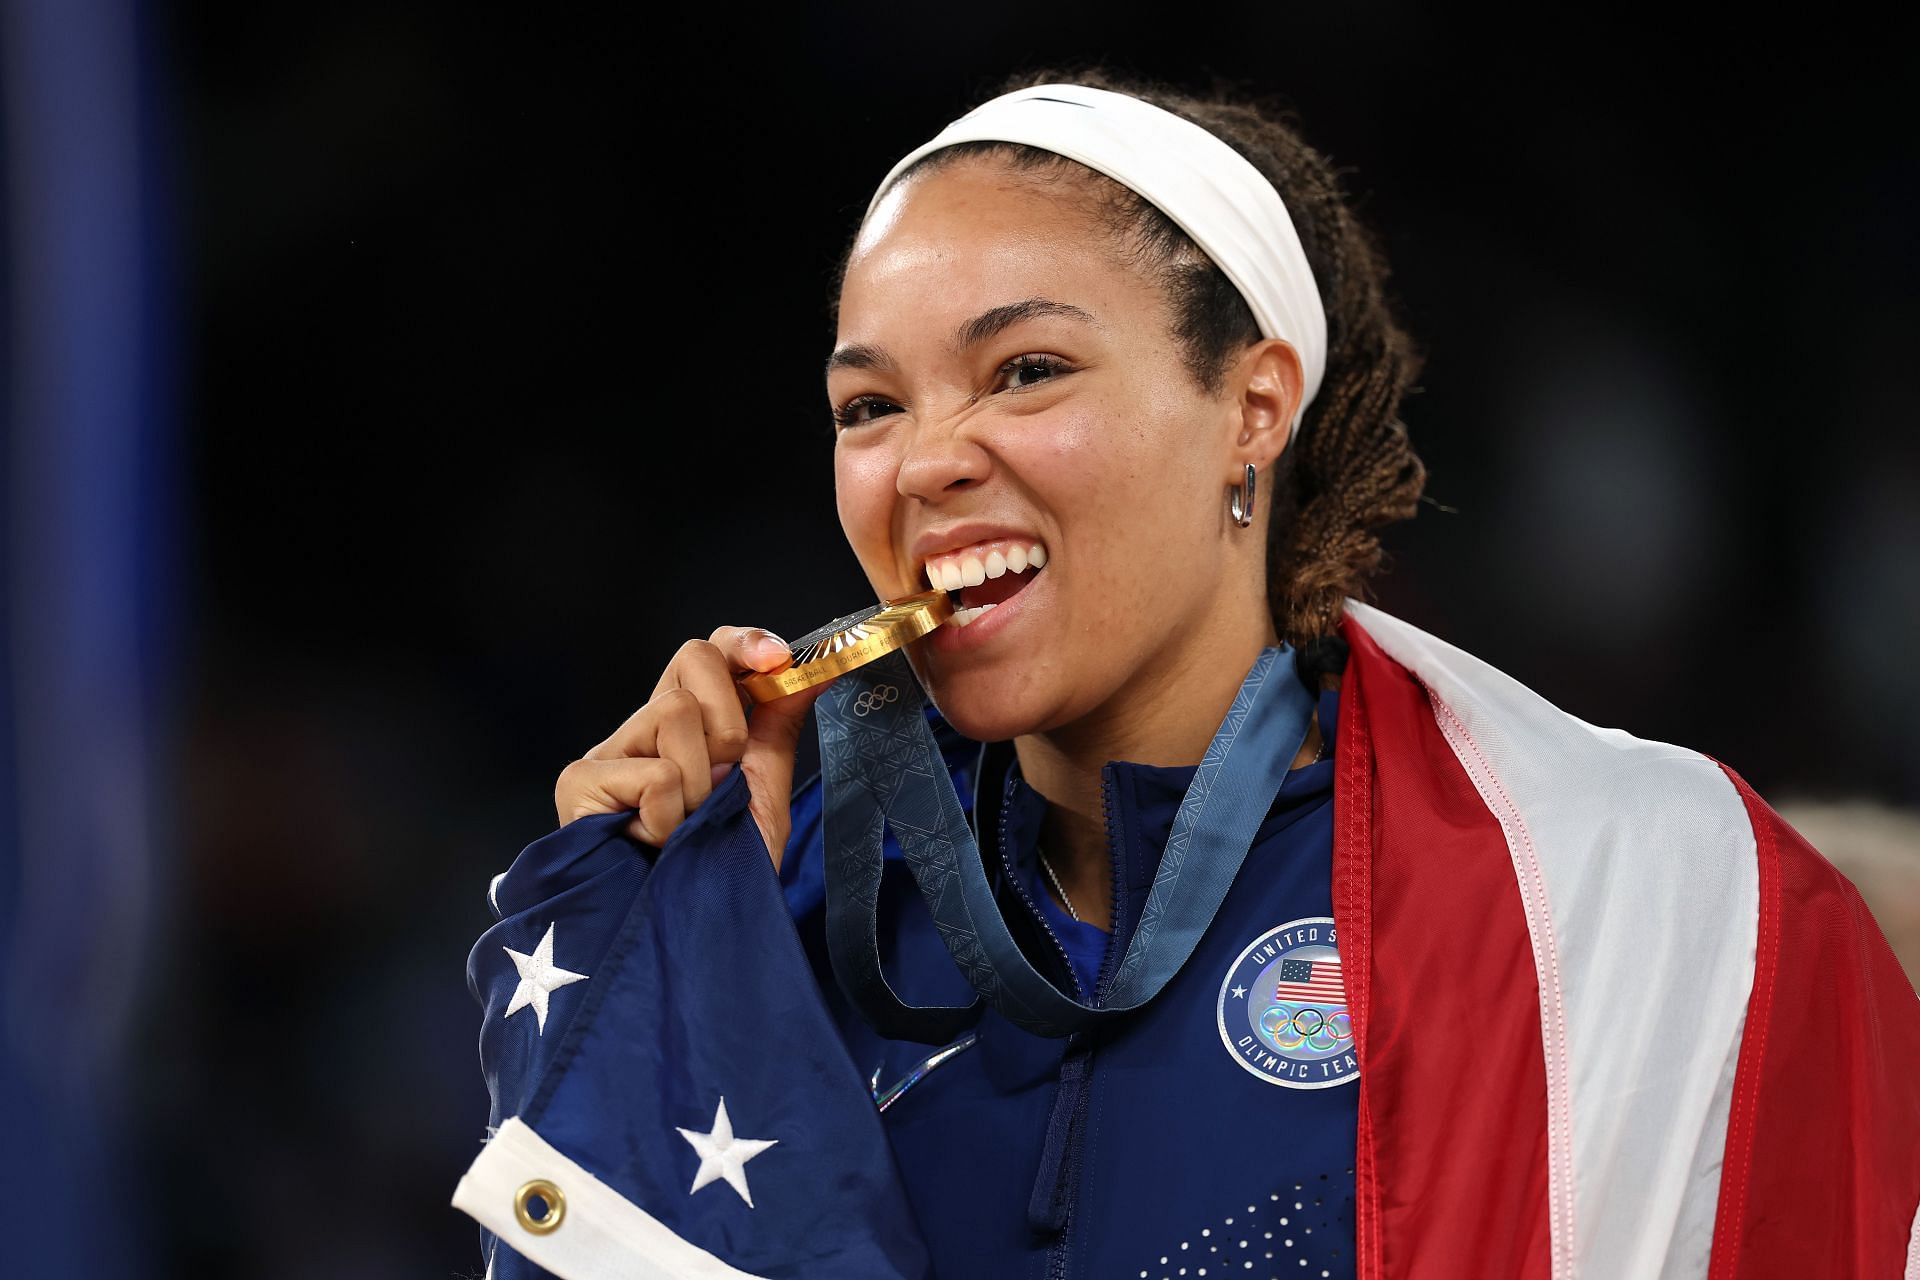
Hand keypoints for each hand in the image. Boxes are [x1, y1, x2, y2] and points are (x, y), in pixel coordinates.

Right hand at [554, 626, 831, 868]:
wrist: (687, 942)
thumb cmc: (720, 872)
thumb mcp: (762, 792)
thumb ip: (777, 727)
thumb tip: (814, 669)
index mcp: (683, 729)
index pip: (706, 652)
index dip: (742, 643)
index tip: (778, 660)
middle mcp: (640, 731)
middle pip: (691, 659)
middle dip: (730, 720)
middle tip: (723, 782)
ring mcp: (606, 755)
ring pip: (676, 712)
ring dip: (702, 781)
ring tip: (687, 826)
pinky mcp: (580, 785)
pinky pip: (656, 773)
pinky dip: (673, 818)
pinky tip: (658, 846)